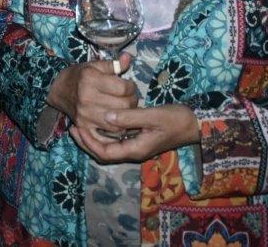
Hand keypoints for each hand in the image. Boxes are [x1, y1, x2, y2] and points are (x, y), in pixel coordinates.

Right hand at [46, 54, 137, 134]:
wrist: (60, 90)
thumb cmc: (80, 75)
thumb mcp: (95, 65)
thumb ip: (113, 64)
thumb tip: (128, 57)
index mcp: (90, 79)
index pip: (123, 88)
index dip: (131, 87)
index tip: (129, 85)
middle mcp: (87, 98)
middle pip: (123, 105)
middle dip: (132, 101)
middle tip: (129, 97)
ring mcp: (85, 115)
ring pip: (119, 121)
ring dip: (126, 116)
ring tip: (124, 109)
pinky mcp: (84, 127)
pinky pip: (107, 134)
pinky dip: (116, 129)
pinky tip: (118, 122)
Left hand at [69, 104, 199, 163]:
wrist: (195, 124)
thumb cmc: (176, 119)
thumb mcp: (153, 116)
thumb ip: (130, 117)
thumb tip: (106, 117)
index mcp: (135, 149)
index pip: (104, 152)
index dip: (88, 142)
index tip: (77, 128)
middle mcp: (133, 151)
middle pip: (103, 153)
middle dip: (86, 142)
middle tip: (72, 127)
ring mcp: (136, 146)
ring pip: (109, 148)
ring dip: (93, 138)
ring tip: (80, 125)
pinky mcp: (138, 140)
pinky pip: (115, 141)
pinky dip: (104, 134)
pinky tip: (99, 122)